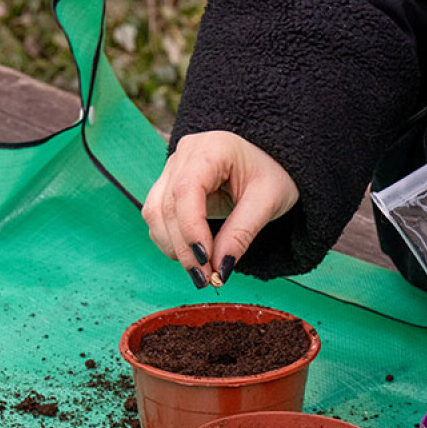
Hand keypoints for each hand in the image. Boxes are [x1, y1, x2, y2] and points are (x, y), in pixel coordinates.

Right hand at [141, 131, 298, 287]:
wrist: (269, 162)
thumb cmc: (271, 175)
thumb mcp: (267, 202)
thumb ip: (241, 234)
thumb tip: (220, 270)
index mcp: (212, 148)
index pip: (186, 189)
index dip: (190, 228)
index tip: (205, 260)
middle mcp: (185, 154)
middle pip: (167, 206)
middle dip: (183, 248)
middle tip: (205, 279)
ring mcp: (172, 169)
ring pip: (155, 213)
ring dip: (172, 247)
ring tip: (200, 272)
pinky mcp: (168, 186)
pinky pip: (157, 217)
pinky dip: (170, 242)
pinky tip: (191, 257)